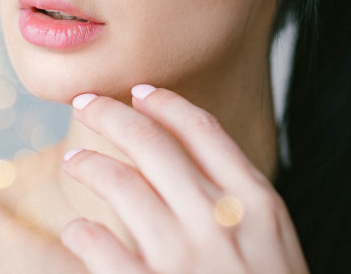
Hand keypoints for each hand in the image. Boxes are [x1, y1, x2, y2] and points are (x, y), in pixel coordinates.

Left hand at [60, 85, 308, 273]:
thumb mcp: (275, 245)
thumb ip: (240, 204)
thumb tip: (191, 168)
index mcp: (256, 202)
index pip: (204, 131)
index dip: (166, 104)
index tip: (140, 92)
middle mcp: (220, 221)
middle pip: (154, 145)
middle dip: (113, 115)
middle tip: (86, 102)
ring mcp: (185, 258)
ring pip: (122, 185)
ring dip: (91, 165)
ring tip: (75, 160)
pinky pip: (101, 249)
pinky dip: (83, 234)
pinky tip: (79, 230)